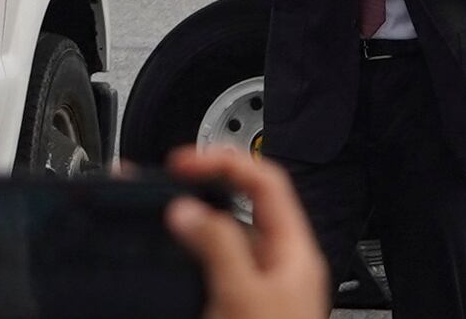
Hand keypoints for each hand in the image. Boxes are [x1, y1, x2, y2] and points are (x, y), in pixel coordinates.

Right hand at [161, 146, 329, 318]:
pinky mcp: (244, 306)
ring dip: (201, 223)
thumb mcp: (243, 295)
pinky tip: (179, 257)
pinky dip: (198, 254)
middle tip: (174, 179)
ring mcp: (264, 287)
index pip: (267, 182)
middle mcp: (282, 266)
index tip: (186, 161)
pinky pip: (221, 266)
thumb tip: (189, 208)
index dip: (227, 162)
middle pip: (246, 206)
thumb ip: (218, 248)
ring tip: (170, 215)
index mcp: (295, 252)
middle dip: (210, 187)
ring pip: (230, 238)